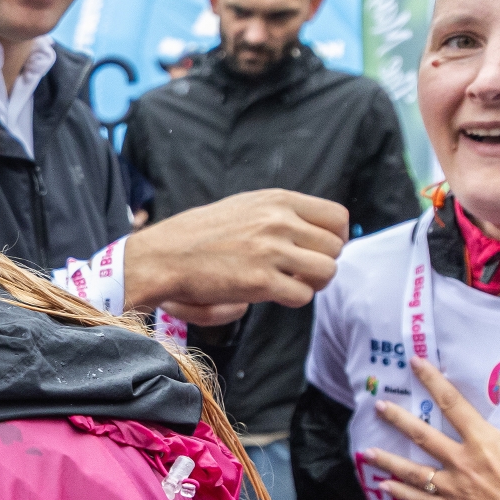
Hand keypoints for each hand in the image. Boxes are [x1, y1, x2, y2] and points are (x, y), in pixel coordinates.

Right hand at [124, 189, 347, 314]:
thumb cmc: (201, 234)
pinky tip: (272, 293)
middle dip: (323, 263)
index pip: (337, 217)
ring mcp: (270, 250)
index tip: (319, 251)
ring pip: (327, 271)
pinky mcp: (260, 281)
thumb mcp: (245, 206)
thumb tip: (318, 235)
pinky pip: (303, 295)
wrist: (162, 256)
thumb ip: (281, 214)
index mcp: (277, 200)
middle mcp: (278, 221)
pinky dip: (292, 299)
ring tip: (290, 284)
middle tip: (301, 272)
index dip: (335, 239)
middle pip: (336, 247)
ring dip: (313, 283)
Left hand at [364, 353, 499, 499]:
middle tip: (377, 405)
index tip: (414, 363)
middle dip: (398, 419)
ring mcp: (457, 492)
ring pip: (414, 473)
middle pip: (423, 436)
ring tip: (365, 452)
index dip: (432, 381)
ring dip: (389, 461)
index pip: (452, 403)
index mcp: (485, 442)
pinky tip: (384, 489)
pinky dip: (402, 495)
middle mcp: (463, 465)